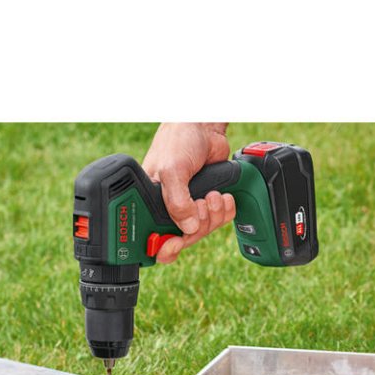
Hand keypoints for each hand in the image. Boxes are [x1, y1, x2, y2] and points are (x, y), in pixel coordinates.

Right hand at [142, 122, 236, 263]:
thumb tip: (188, 228)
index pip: (154, 238)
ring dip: (213, 216)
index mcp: (150, 204)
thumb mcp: (171, 169)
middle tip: (200, 203)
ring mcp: (189, 208)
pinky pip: (218, 221)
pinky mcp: (208, 203)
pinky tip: (223, 196)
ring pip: (202, 231)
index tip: (175, 243)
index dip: (165, 247)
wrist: (204, 127)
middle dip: (197, 225)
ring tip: (213, 194)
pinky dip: (225, 211)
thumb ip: (177, 201)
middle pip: (183, 238)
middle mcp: (168, 209)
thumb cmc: (178, 141)